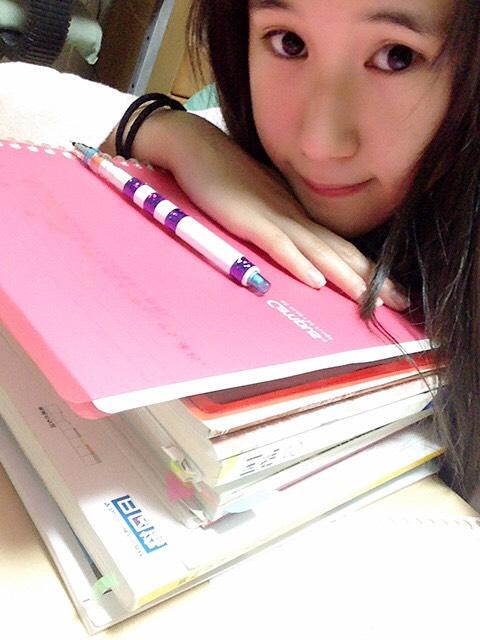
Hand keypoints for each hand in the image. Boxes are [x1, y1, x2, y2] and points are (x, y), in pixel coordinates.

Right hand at [106, 110, 407, 310]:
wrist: (199, 148)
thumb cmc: (231, 180)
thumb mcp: (265, 208)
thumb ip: (285, 230)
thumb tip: (305, 256)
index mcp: (301, 218)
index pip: (342, 249)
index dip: (370, 272)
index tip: (393, 293)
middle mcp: (296, 219)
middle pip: (340, 254)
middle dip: (371, 280)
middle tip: (400, 303)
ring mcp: (274, 218)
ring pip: (316, 252)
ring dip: (345, 277)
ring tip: (371, 300)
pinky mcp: (248, 220)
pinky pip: (277, 244)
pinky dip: (296, 262)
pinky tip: (314, 281)